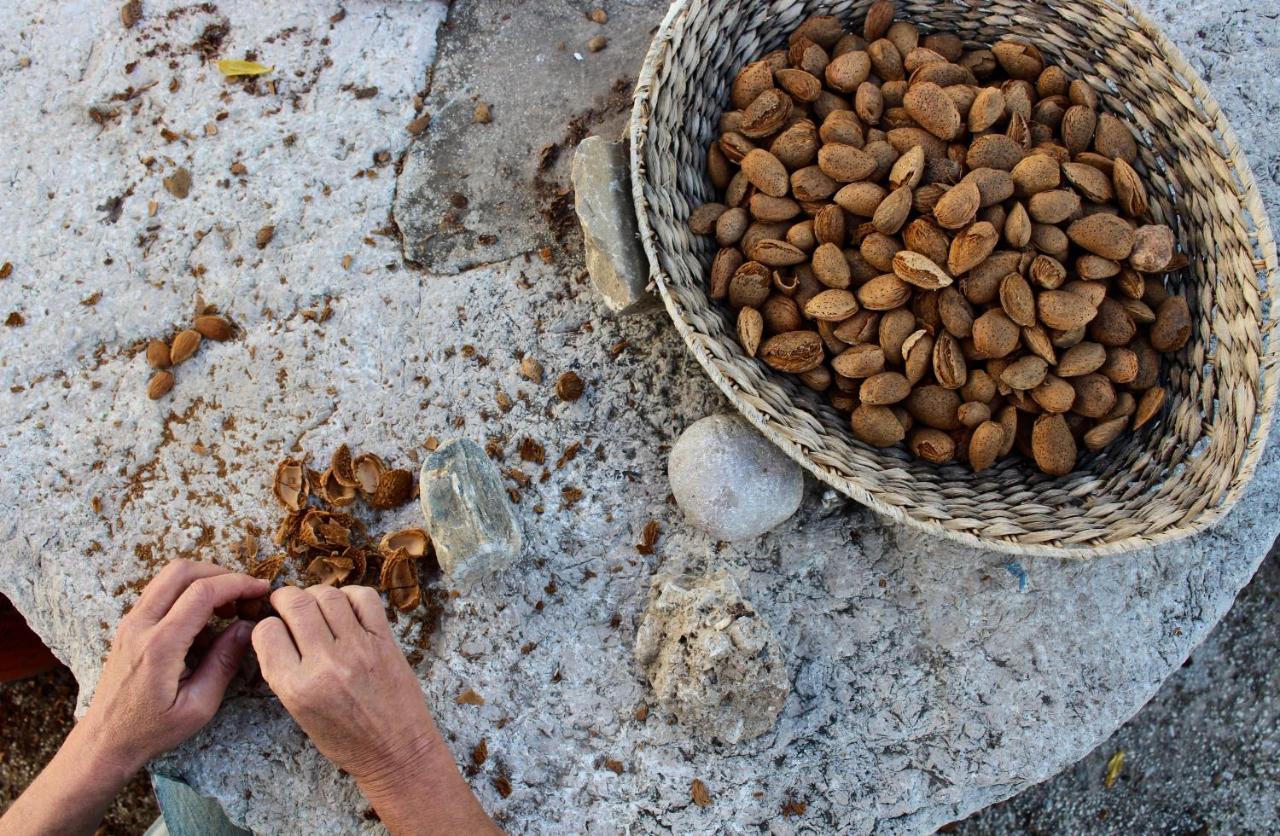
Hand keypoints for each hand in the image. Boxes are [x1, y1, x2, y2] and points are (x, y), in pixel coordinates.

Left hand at [78, 560, 268, 777]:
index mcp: (160, 645)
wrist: (104, 741)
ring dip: (202, 580)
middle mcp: (140, 625)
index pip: (202, 592)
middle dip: (220, 573)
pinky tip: (203, 619)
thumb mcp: (198, 705)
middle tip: (243, 594)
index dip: (237, 583)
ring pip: (168, 577)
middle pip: (181, 571)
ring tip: (226, 606)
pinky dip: (186, 592)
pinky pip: (159, 592)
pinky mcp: (128, 627)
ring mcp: (130, 623)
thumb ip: (224, 663)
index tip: (260, 589)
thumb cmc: (151, 730)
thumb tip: (248, 628)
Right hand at [253, 585, 497, 833]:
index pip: (266, 633)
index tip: (273, 628)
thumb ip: (284, 672)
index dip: (266, 626)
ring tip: (316, 605)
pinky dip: (350, 595)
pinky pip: (365, 597)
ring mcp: (358, 648)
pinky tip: (346, 607)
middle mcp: (326, 663)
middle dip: (285, 598)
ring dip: (316, 593)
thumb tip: (276, 632)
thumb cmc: (346, 740)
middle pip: (296, 604)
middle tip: (287, 603)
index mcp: (297, 687)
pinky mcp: (385, 640)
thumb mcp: (299, 714)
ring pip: (328, 595)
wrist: (396, 751)